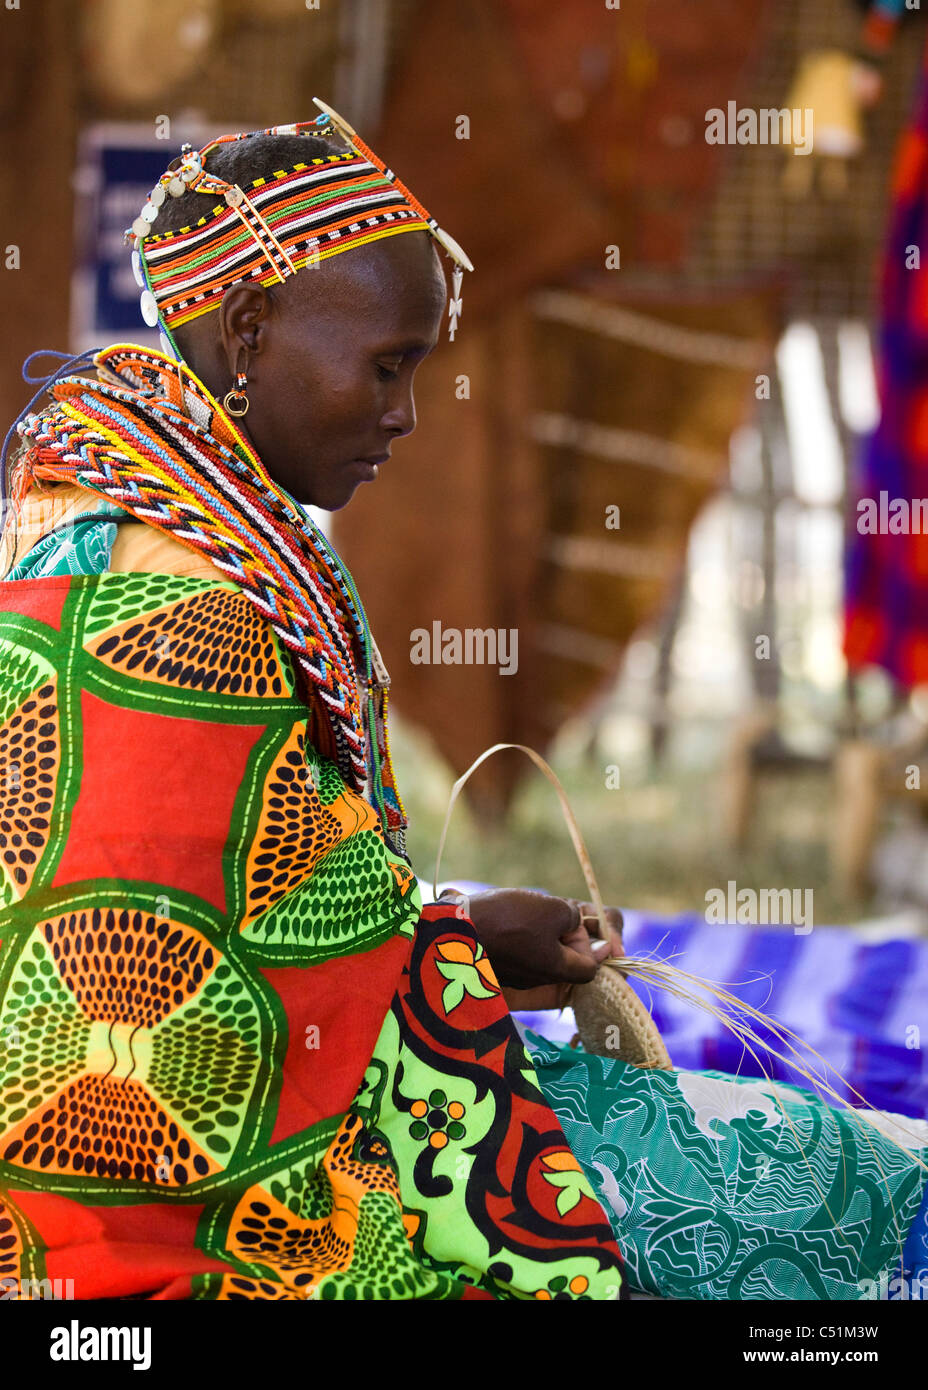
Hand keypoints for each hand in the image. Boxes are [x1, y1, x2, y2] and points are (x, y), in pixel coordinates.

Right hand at [437, 887, 616, 997]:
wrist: (453, 928)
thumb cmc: (508, 920)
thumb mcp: (552, 909)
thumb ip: (574, 919)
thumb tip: (580, 925)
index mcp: (556, 970)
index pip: (590, 968)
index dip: (592, 945)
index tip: (577, 922)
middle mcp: (537, 979)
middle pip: (565, 961)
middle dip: (566, 935)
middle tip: (554, 912)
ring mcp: (514, 975)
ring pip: (541, 955)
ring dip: (543, 932)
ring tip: (530, 909)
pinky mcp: (495, 966)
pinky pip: (519, 952)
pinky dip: (521, 935)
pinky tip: (510, 916)